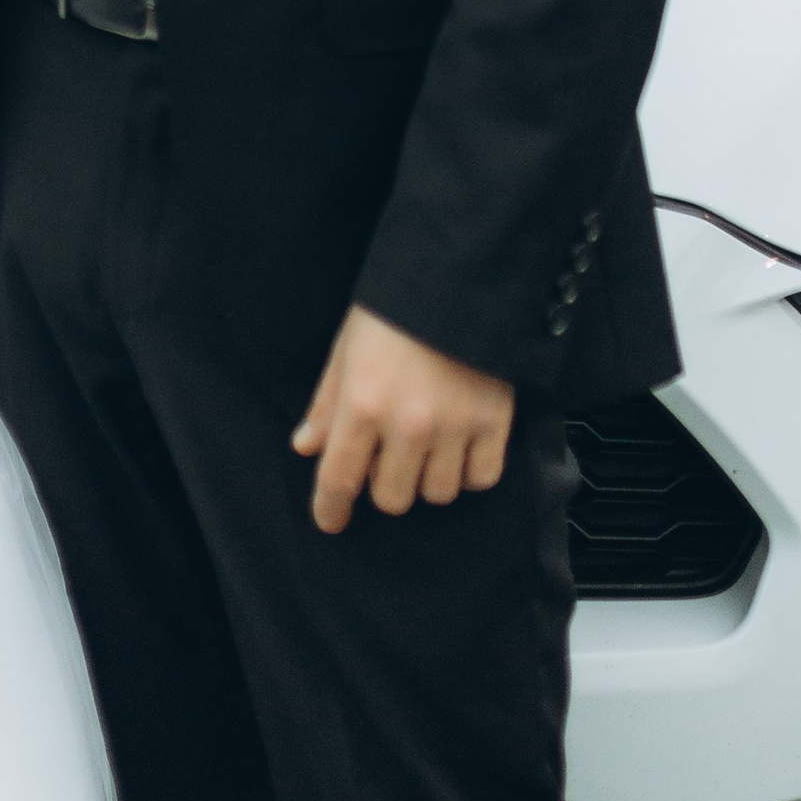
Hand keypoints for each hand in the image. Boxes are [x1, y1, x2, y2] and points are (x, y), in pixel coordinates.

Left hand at [292, 305, 512, 531]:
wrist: (457, 279)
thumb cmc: (392, 312)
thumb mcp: (346, 350)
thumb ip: (326, 405)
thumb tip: (306, 448)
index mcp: (362, 404)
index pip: (338, 478)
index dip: (331, 509)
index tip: (330, 522)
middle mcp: (407, 425)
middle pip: (391, 498)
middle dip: (383, 484)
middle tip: (387, 457)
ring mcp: (454, 427)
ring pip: (436, 494)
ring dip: (426, 478)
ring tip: (425, 446)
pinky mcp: (493, 423)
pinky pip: (480, 479)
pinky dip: (468, 472)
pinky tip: (459, 448)